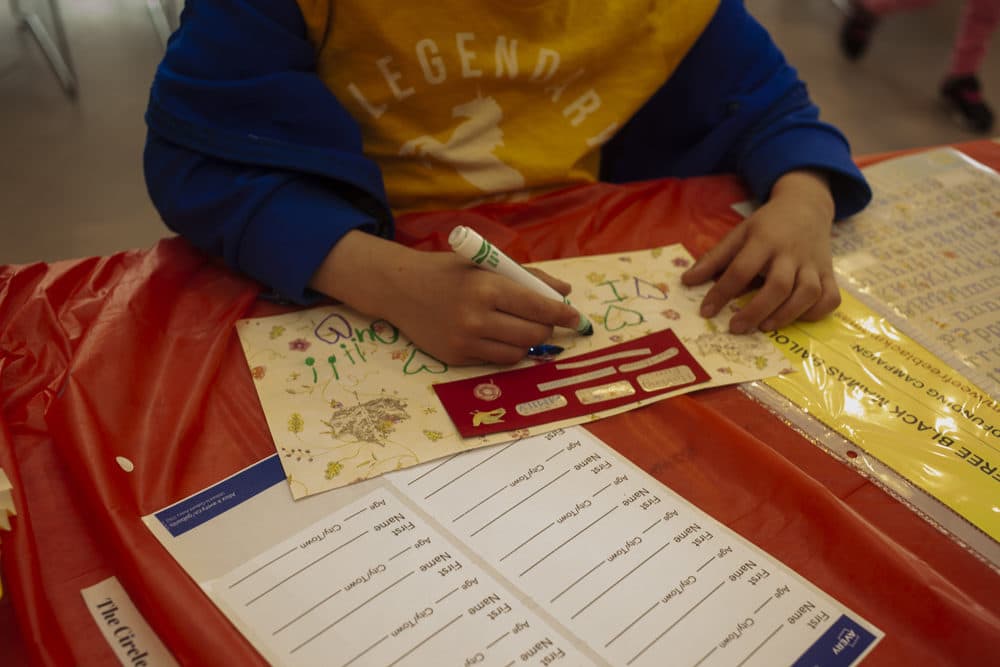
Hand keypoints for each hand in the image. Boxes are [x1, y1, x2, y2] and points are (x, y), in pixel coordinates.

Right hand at [310, 231, 579, 364]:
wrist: (400, 288)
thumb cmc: (448, 271)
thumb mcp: (486, 264)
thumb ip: (528, 277)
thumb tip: (564, 293)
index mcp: (487, 287)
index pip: (538, 307)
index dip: (562, 314)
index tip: (576, 318)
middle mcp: (477, 317)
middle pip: (533, 333)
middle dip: (547, 328)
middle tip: (547, 321)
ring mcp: (465, 341)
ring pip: (518, 352)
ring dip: (528, 342)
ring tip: (522, 327)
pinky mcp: (456, 358)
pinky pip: (496, 360)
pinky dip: (506, 350)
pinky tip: (500, 336)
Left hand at [681, 170, 840, 332]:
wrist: (806, 206)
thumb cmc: (767, 225)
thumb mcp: (738, 234)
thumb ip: (714, 258)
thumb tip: (686, 281)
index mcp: (764, 240)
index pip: (741, 269)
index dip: (722, 293)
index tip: (706, 312)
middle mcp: (791, 253)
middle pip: (778, 286)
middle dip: (756, 310)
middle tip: (736, 328)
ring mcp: (814, 264)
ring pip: (807, 293)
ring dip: (786, 315)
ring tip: (764, 327)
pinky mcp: (830, 273)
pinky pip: (830, 297)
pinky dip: (816, 312)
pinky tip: (798, 319)